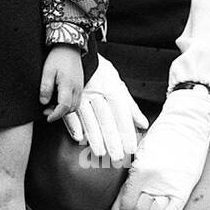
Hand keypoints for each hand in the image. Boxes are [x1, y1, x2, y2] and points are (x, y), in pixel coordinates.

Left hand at [39, 45, 83, 123]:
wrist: (69, 47)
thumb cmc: (58, 57)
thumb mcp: (47, 71)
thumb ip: (46, 87)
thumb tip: (43, 102)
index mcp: (68, 85)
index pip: (63, 106)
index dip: (55, 115)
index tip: (47, 118)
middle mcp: (77, 88)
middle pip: (70, 108)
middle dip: (59, 113)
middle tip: (46, 111)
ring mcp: (80, 87)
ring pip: (75, 105)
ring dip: (64, 109)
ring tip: (51, 106)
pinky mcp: (80, 85)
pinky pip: (76, 99)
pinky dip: (68, 104)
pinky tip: (58, 99)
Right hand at [63, 54, 148, 168]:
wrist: (76, 53)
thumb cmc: (99, 71)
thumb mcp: (117, 84)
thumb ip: (130, 105)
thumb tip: (143, 124)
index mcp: (112, 89)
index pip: (122, 113)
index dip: (126, 131)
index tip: (131, 147)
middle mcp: (97, 92)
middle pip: (106, 118)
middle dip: (112, 139)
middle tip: (118, 156)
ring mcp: (81, 94)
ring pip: (89, 118)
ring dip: (95, 137)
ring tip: (101, 152)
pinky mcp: (66, 96)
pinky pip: (70, 112)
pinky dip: (74, 126)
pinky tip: (79, 138)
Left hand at [111, 86, 209, 209]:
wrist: (186, 124)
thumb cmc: (160, 138)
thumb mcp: (138, 156)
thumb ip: (128, 181)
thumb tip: (116, 206)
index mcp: (140, 170)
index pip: (127, 202)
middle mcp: (154, 179)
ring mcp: (171, 183)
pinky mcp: (186, 185)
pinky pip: (175, 208)